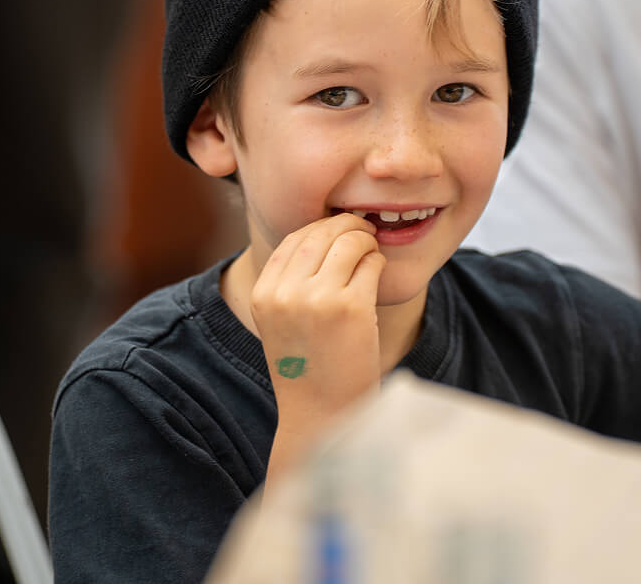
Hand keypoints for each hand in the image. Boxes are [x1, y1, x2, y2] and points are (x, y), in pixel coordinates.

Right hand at [251, 213, 384, 479]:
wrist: (323, 415)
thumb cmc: (310, 367)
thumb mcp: (282, 321)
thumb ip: (290, 281)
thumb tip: (323, 232)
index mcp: (263, 294)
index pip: (293, 239)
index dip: (320, 228)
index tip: (338, 231)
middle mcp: (285, 294)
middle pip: (321, 234)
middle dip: (347, 226)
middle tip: (364, 231)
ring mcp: (317, 300)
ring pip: (348, 243)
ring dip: (365, 242)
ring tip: (372, 252)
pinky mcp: (351, 308)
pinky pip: (371, 264)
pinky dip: (378, 262)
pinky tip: (377, 272)